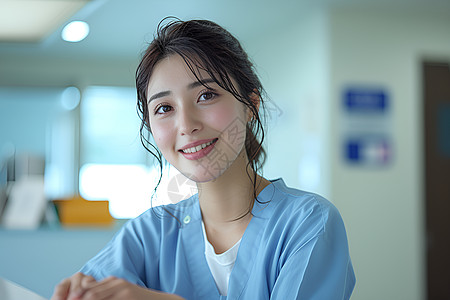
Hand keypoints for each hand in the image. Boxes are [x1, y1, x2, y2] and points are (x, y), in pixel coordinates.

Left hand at [51, 273, 183, 299]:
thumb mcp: (121, 297)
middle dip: (74, 299)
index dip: (72, 295)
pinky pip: (103, 299)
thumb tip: (84, 296)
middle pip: (86, 292)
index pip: (86, 287)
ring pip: (92, 295)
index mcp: (112, 283)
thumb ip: (106, 296)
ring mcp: (121, 288)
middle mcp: (115, 282)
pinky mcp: (126, 294)